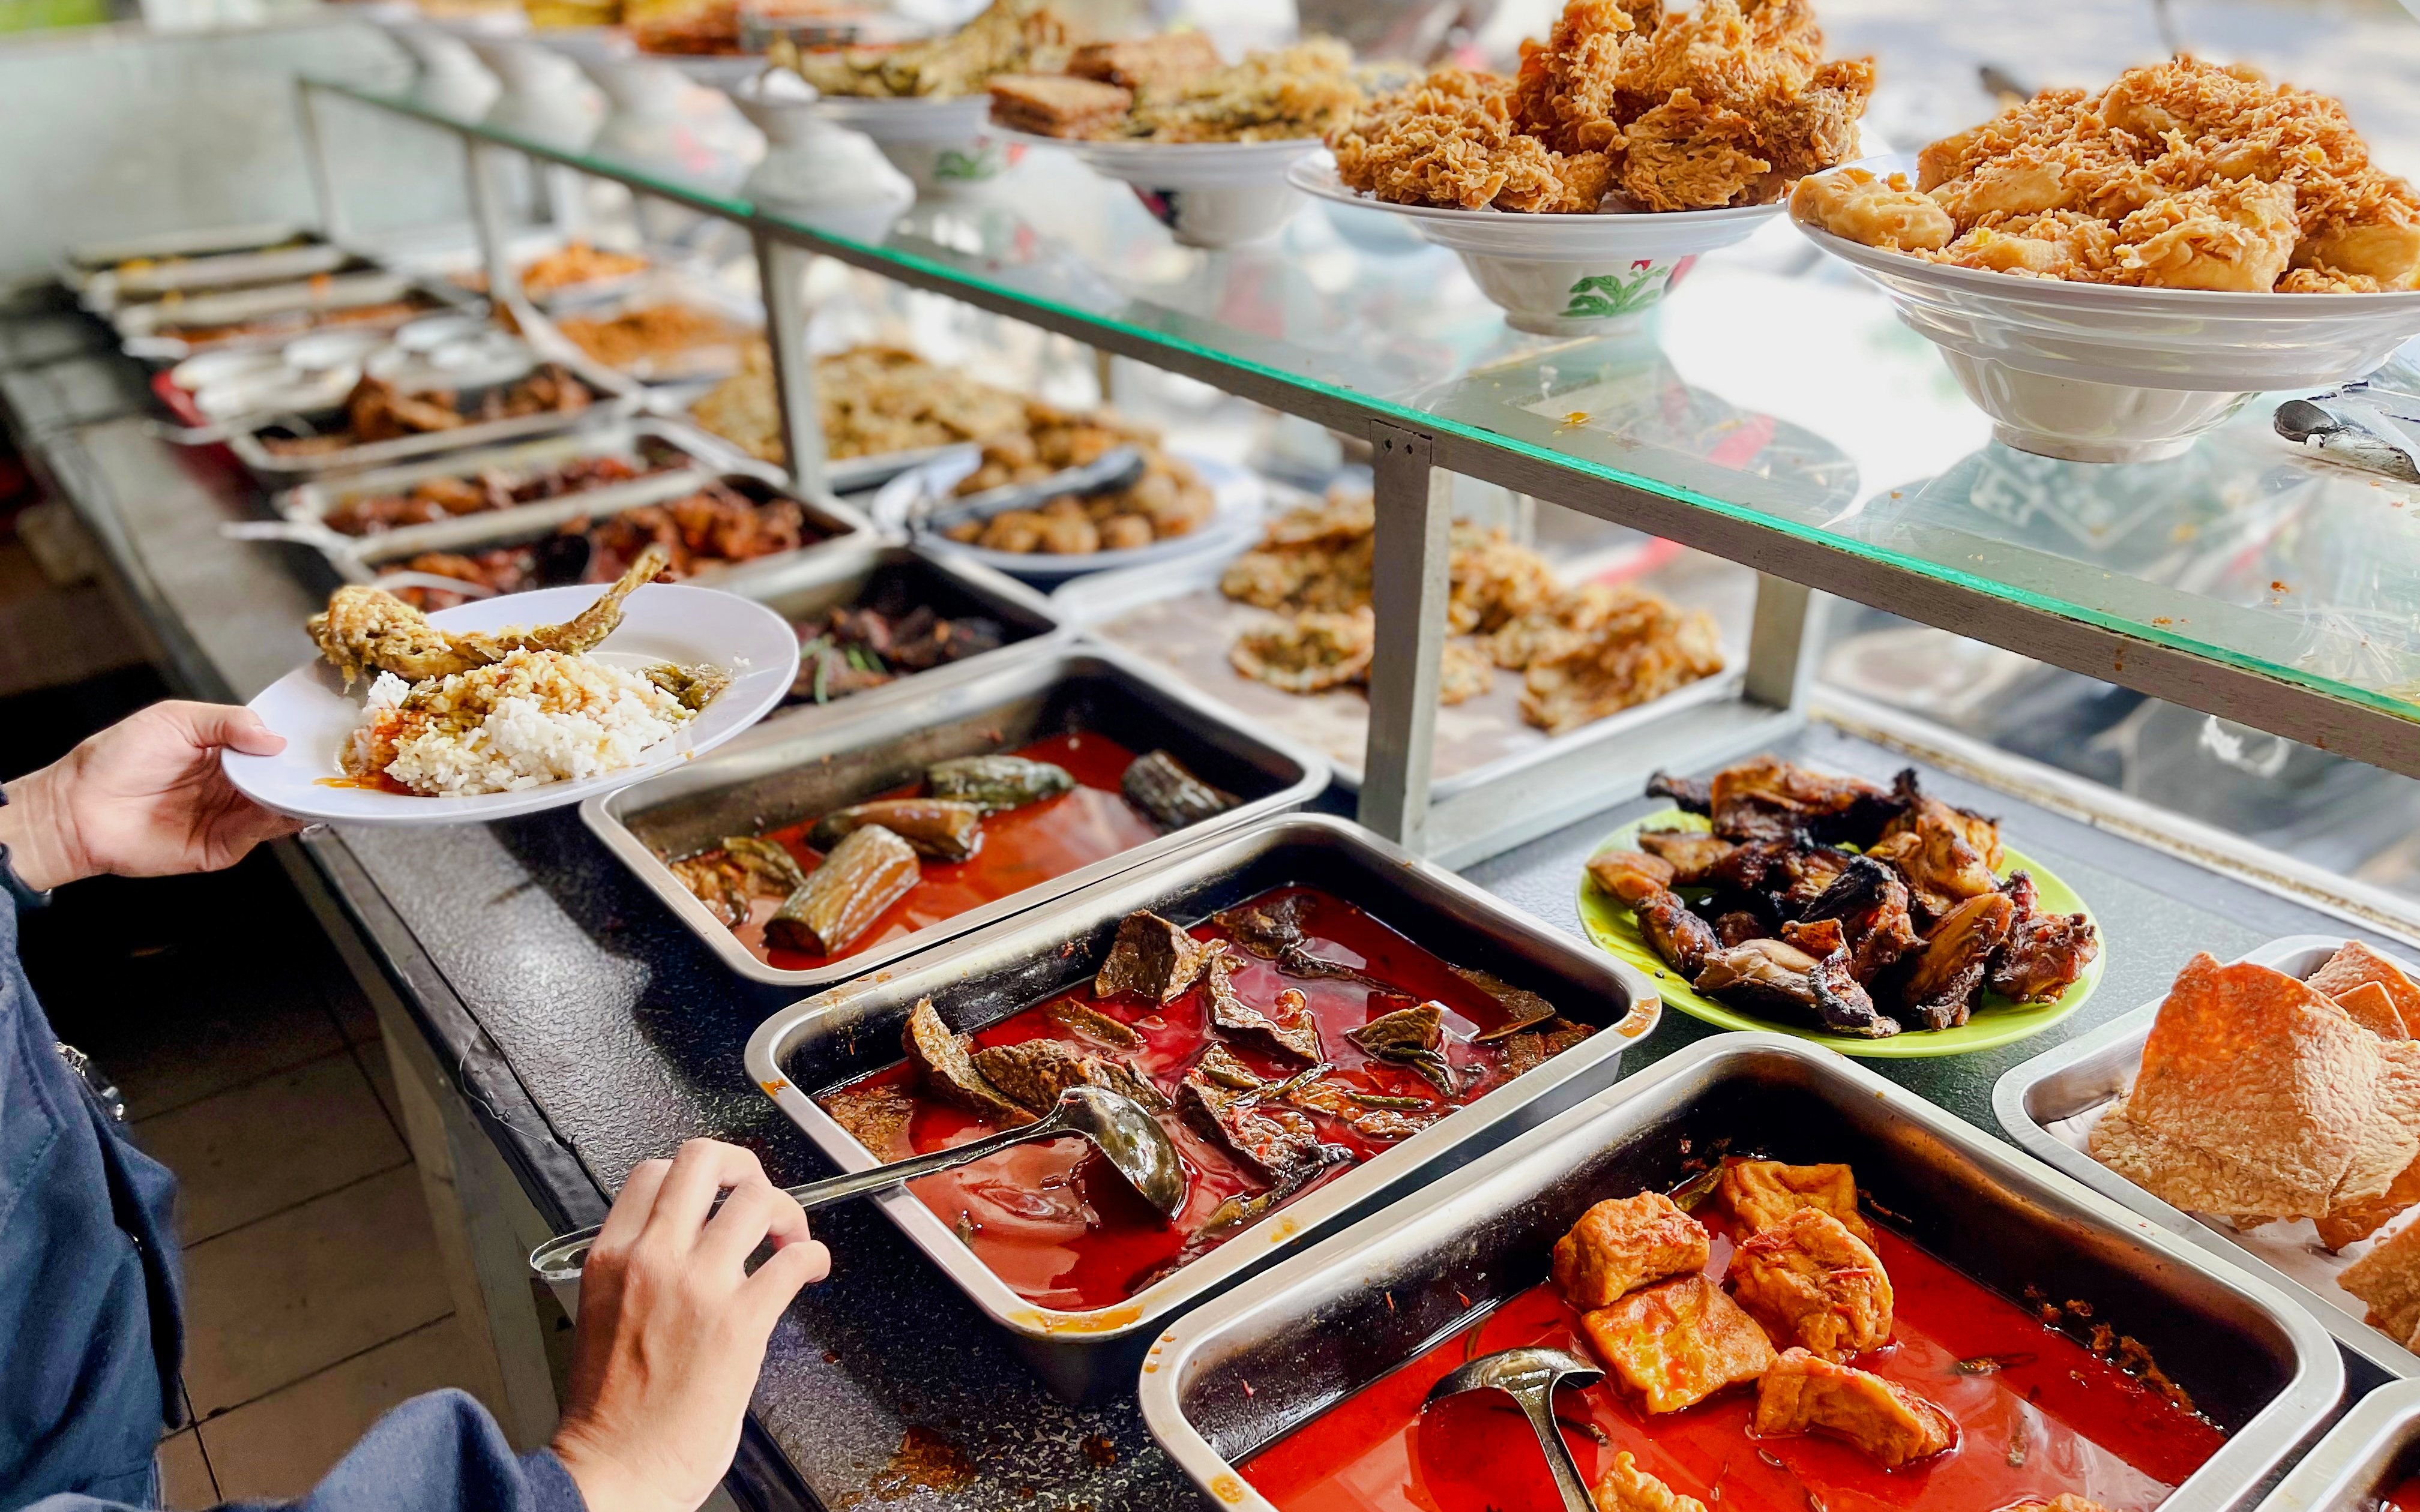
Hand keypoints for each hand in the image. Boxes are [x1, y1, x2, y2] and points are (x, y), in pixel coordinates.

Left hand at [0, 701, 303, 891]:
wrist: (77, 808)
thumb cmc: (115, 758)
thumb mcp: (175, 719)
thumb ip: (228, 722)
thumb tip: (274, 737)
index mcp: (223, 754)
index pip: (272, 750)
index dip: (295, 744)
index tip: (319, 737)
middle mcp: (231, 787)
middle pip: (282, 781)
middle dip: (304, 773)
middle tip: (330, 763)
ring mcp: (228, 818)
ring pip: (279, 809)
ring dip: (297, 797)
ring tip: (314, 783)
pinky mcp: (221, 848)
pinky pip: (259, 834)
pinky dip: (277, 820)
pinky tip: (284, 804)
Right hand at [551, 1140, 830, 1511]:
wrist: (615, 1470)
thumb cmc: (610, 1412)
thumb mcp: (604, 1316)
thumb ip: (638, 1272)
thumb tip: (684, 1251)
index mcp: (611, 1258)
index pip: (653, 1172)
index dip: (695, 1174)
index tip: (716, 1192)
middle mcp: (653, 1259)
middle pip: (704, 1160)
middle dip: (743, 1166)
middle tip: (757, 1194)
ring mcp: (699, 1286)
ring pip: (756, 1199)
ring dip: (785, 1211)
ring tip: (788, 1238)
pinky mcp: (741, 1321)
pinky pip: (794, 1259)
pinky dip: (813, 1256)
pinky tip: (811, 1268)